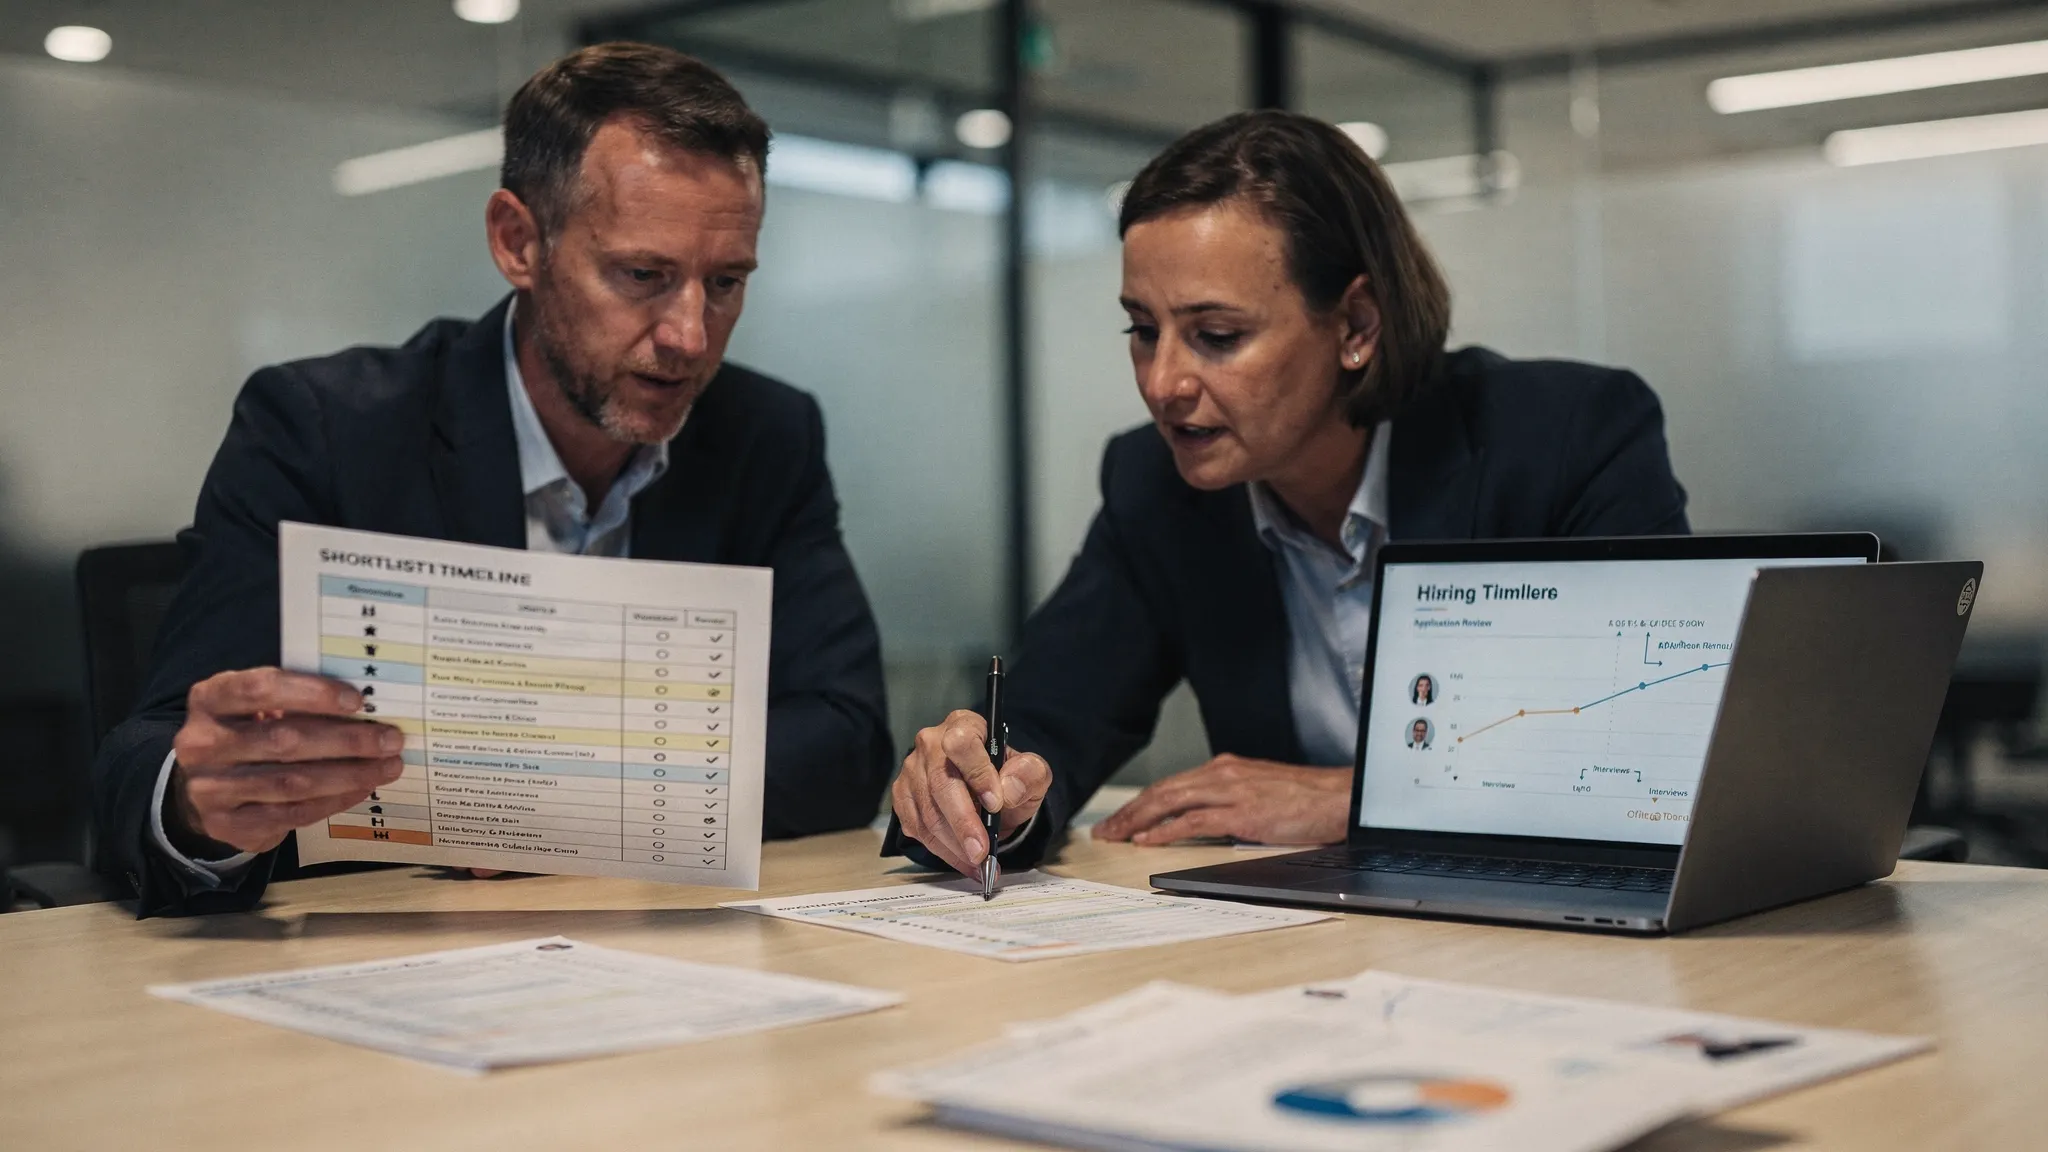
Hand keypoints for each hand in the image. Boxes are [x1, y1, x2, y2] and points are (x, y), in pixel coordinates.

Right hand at [167, 668, 404, 854]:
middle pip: (283, 740)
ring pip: (292, 782)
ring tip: (388, 766)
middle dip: (346, 740)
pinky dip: (335, 799)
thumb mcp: (255, 706)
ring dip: (349, 774)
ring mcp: (210, 788)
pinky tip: (362, 787)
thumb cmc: (247, 732)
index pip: (260, 689)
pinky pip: (292, 813)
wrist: (203, 787)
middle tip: (390, 739)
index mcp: (209, 699)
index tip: (358, 701)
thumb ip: (295, 700)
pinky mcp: (228, 824)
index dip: (311, 693)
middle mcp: (201, 743)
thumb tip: (365, 707)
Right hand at [892, 709, 1050, 877]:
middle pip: (940, 784)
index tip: (995, 804)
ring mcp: (912, 771)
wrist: (988, 793)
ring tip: (980, 863)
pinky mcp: (903, 797)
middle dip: (963, 823)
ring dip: (955, 845)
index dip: (977, 774)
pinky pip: (918, 829)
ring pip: (928, 813)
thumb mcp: (1031, 773)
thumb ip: (1029, 775)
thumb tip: (1008, 788)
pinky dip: (943, 852)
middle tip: (982, 851)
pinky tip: (965, 862)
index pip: (962, 742)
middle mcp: (931, 743)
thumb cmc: (1007, 778)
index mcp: (963, 725)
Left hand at [1092, 756, 1351, 846]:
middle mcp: (1222, 774)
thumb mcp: (1260, 793)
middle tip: (1104, 831)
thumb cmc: (1306, 800)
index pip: (1172, 785)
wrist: (1340, 797)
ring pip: (1169, 802)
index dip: (1141, 803)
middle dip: (1129, 812)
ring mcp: (1231, 791)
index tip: (1120, 820)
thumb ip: (1230, 802)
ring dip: (1137, 821)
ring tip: (1115, 836)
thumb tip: (1204, 822)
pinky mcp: (1242, 812)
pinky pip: (1193, 821)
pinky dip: (1165, 831)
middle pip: (1162, 791)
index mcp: (1225, 769)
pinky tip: (1146, 841)